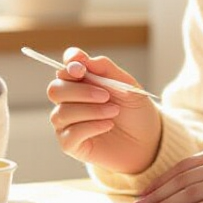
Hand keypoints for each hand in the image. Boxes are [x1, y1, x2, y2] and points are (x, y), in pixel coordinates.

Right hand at [47, 48, 161, 174]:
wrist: (147, 141)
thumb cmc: (134, 112)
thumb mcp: (127, 85)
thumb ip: (104, 68)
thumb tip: (81, 58)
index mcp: (80, 82)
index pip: (64, 68)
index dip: (68, 64)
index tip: (81, 68)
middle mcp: (68, 101)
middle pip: (55, 89)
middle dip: (81, 91)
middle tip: (106, 96)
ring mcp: (67, 123)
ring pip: (62, 113)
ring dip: (90, 110)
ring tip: (113, 112)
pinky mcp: (70, 145)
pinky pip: (70, 134)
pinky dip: (91, 127)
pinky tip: (107, 125)